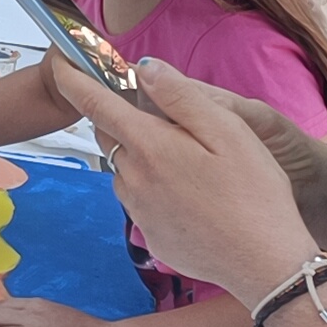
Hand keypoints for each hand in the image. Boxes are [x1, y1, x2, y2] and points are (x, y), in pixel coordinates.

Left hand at [51, 58, 324, 299]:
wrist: (265, 266)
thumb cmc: (254, 194)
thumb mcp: (228, 131)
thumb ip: (180, 96)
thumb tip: (144, 67)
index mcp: (148, 146)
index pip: (93, 103)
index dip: (73, 78)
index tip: (60, 61)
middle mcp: (131, 178)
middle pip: (109, 134)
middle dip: (121, 117)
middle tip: (162, 116)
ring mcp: (137, 210)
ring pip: (124, 168)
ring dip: (141, 155)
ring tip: (190, 163)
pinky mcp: (149, 235)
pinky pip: (139, 199)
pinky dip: (154, 188)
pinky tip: (192, 196)